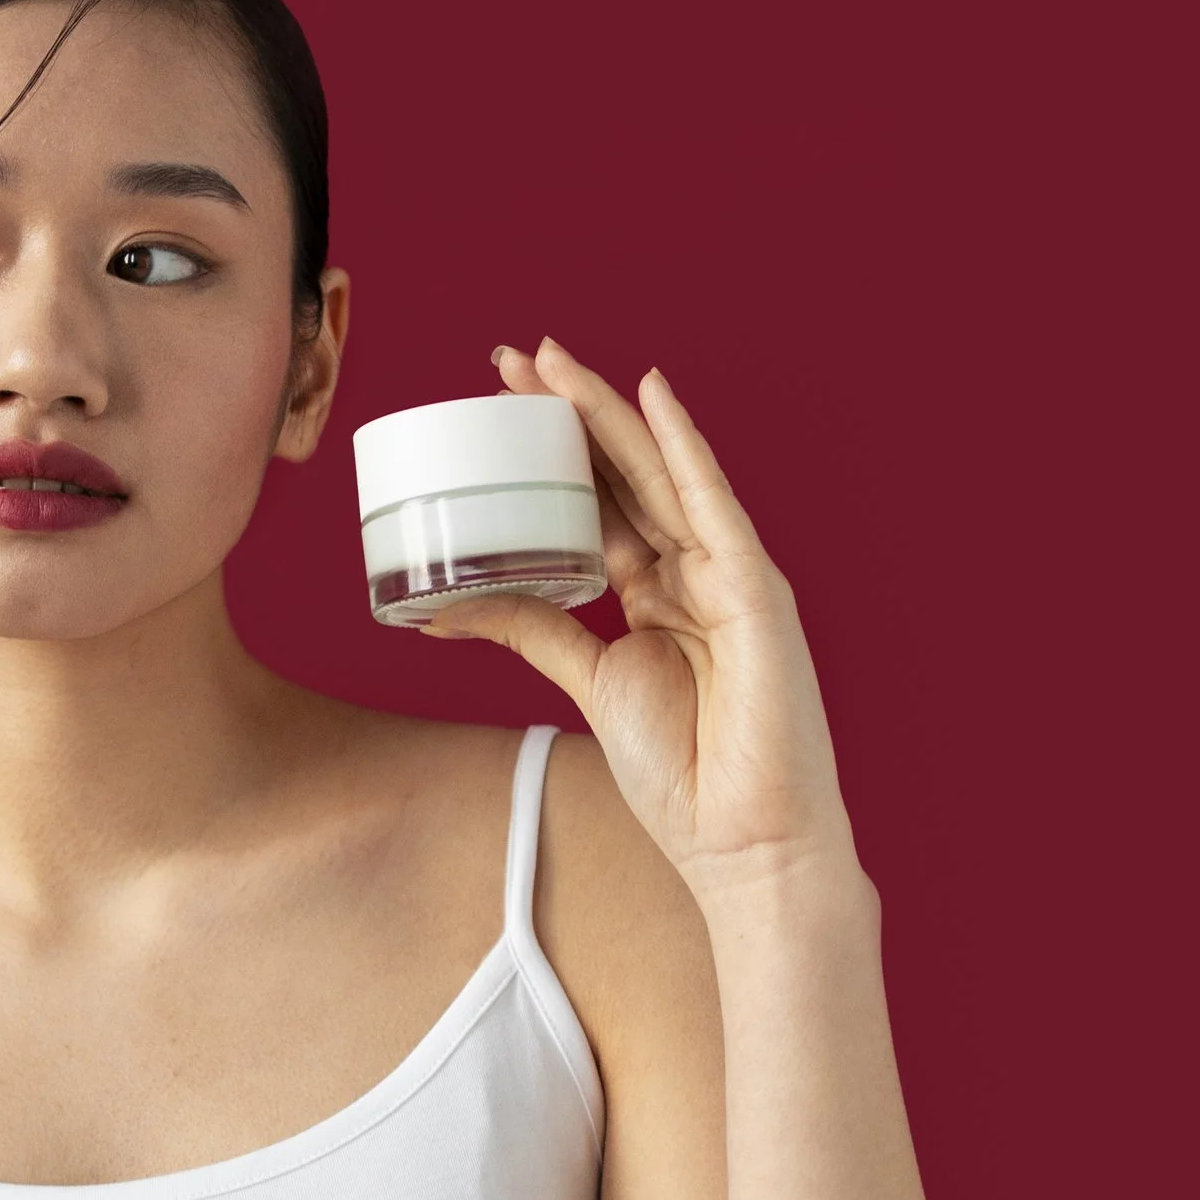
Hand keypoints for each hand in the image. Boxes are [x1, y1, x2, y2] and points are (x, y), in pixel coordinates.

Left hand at [416, 338, 849, 894]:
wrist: (743, 841)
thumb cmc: (682, 774)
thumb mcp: (589, 682)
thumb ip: (531, 630)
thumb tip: (444, 604)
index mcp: (658, 592)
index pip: (599, 501)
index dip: (553, 448)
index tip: (500, 400)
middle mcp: (695, 572)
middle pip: (623, 474)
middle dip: (568, 412)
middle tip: (509, 358)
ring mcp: (728, 576)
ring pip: (659, 473)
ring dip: (606, 412)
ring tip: (551, 361)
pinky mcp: (755, 591)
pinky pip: (712, 505)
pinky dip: (683, 447)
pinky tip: (652, 395)